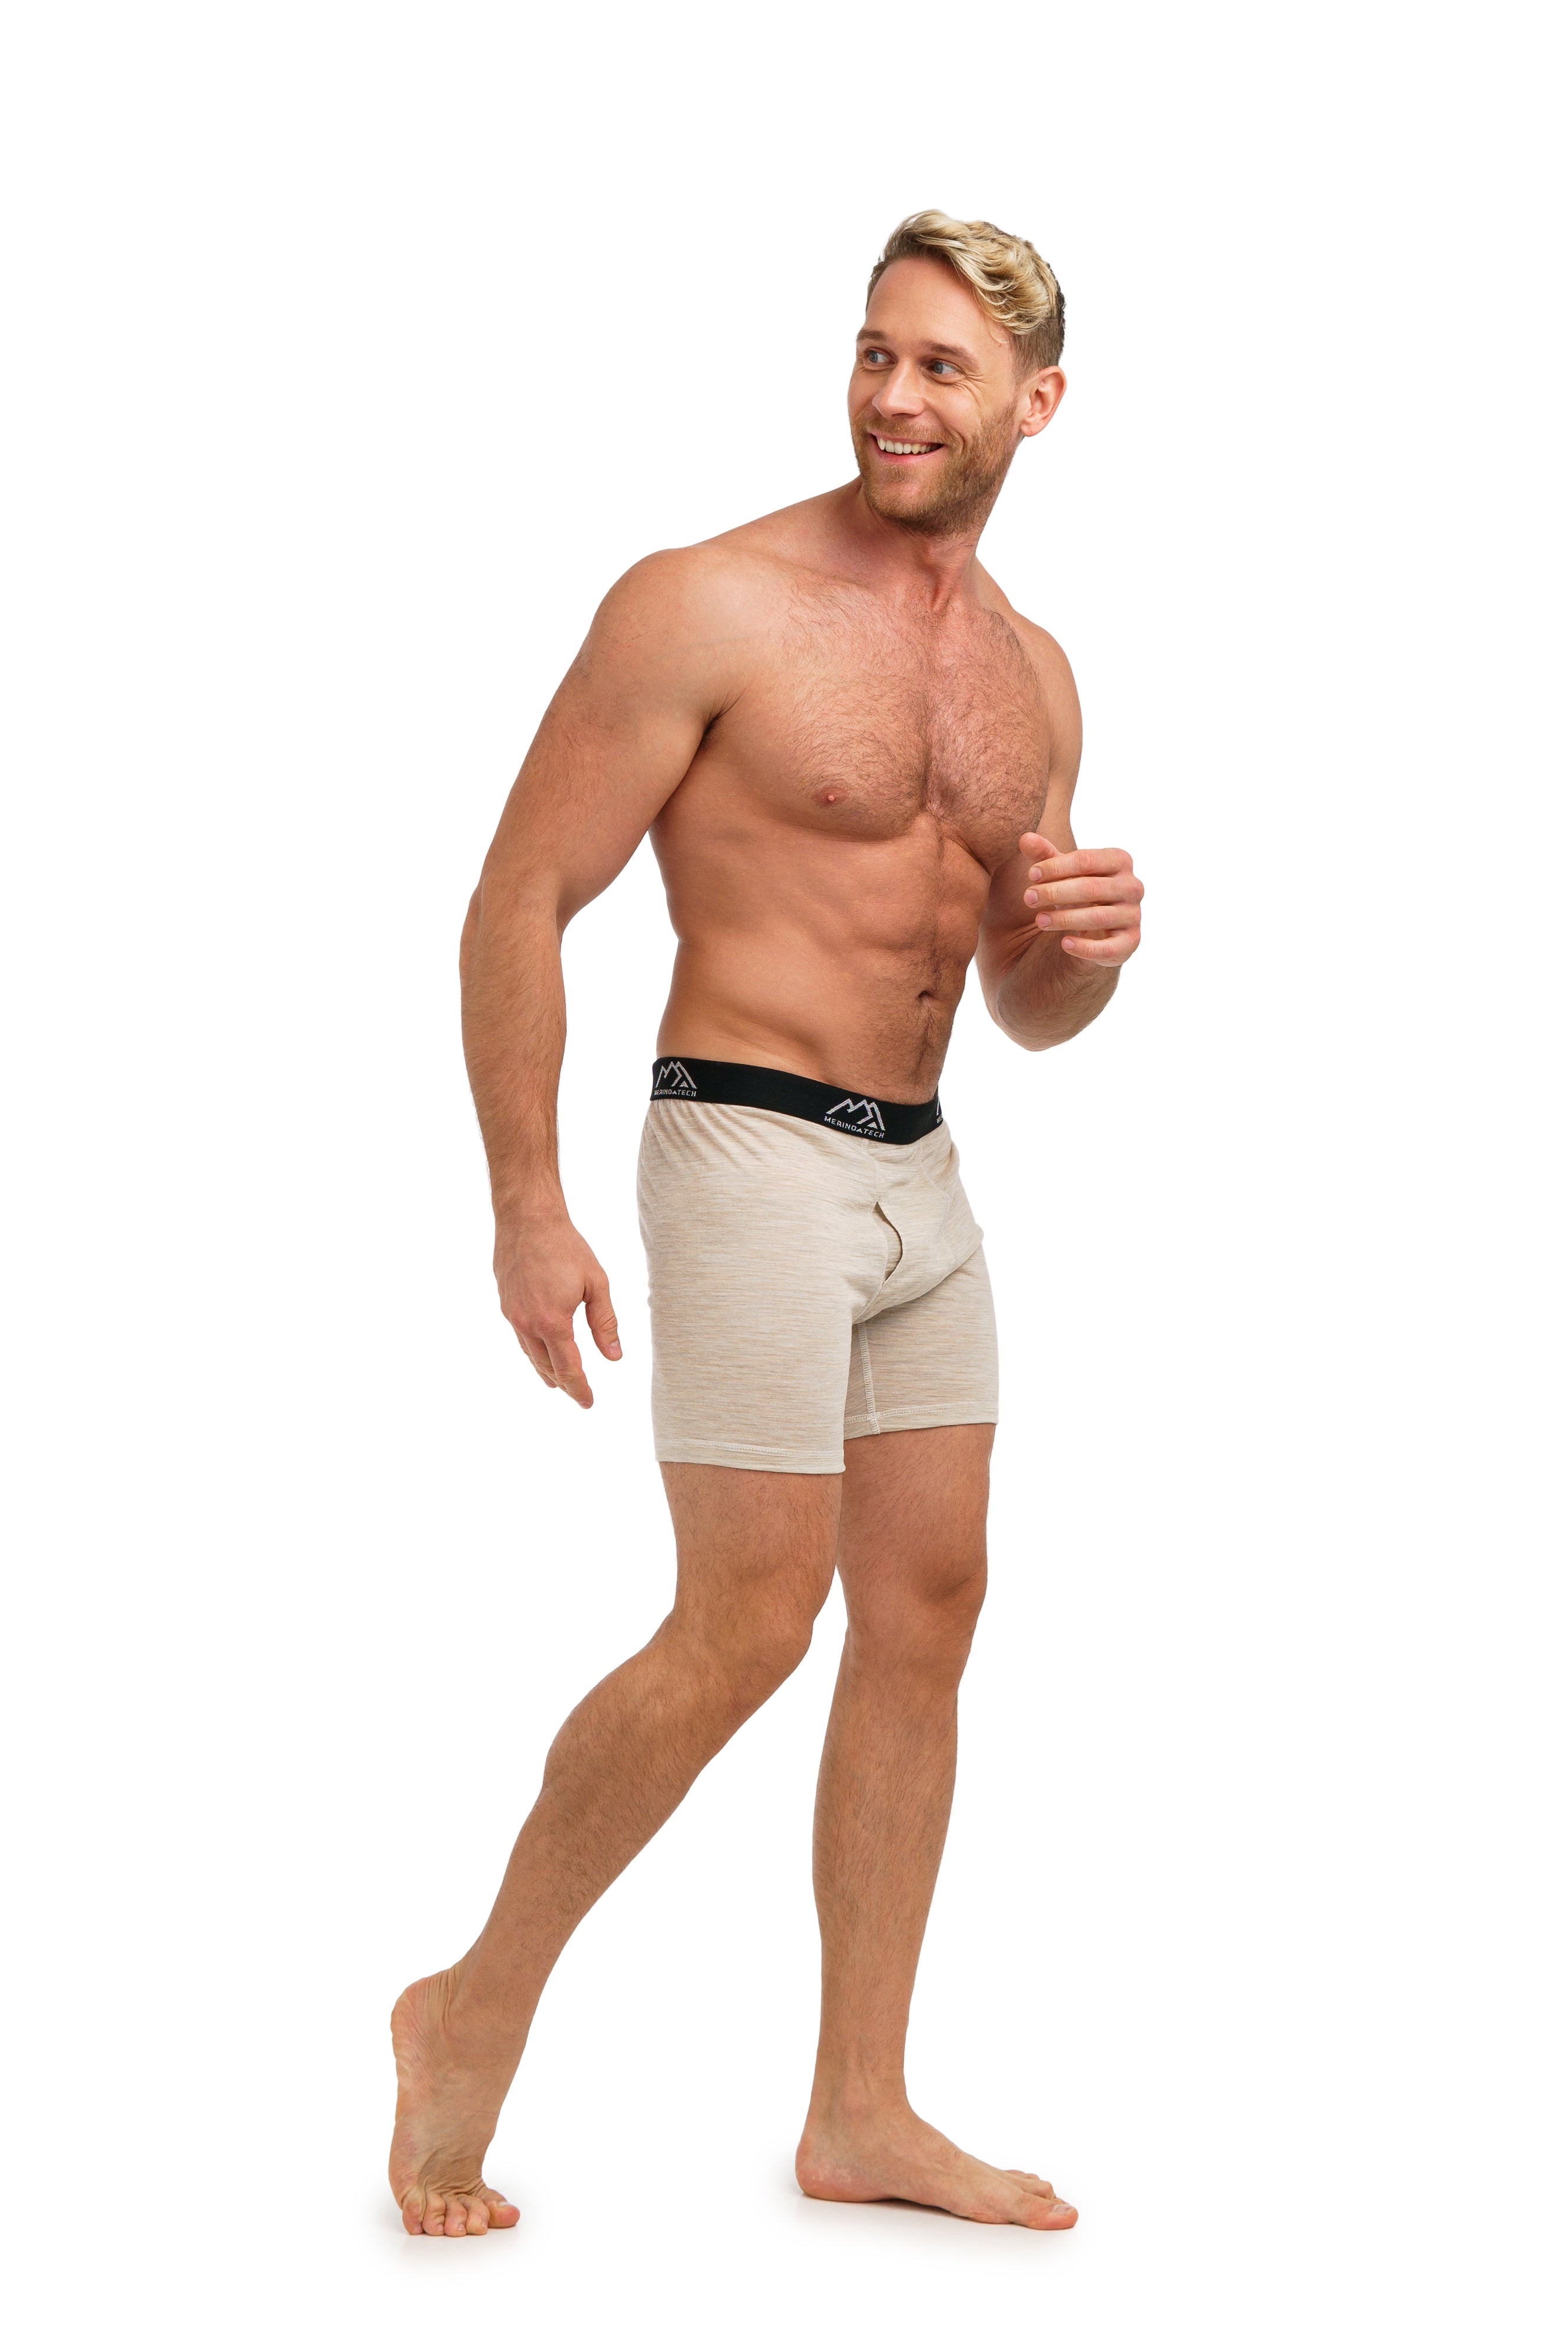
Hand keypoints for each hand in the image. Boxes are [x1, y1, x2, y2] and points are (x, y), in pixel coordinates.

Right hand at [492, 1211, 620, 1407]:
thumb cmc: (565, 1247)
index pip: (569, 1368)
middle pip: (547, 1367)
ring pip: (530, 1354)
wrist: (527, 1218)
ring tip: (557, 1382)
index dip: (580, 1389)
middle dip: (564, 1383)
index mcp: (553, 1322)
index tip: (588, 1402)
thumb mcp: (596, 1284)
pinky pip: (521, 1337)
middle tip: (578, 1394)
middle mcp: (527, 1324)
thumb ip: (605, 1323)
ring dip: (545, 1370)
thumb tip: (614, 1357)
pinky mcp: (505, 1304)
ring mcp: (512, 1315)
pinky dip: (533, 1350)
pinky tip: (540, 1350)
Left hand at [1018, 833, 1142, 963]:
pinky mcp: (1131, 942)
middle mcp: (1132, 886)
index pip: (1086, 860)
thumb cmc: (1079, 890)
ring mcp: (1134, 915)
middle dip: (1055, 892)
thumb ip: (1045, 855)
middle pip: (1091, 888)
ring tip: (1039, 920)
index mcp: (1119, 861)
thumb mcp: (1062, 871)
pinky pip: (1109, 948)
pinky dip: (1086, 947)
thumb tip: (1024, 838)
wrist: (1099, 926)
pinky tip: (1064, 943)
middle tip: (1028, 898)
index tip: (1031, 874)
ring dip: (1064, 919)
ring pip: (1097, 917)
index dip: (1056, 867)